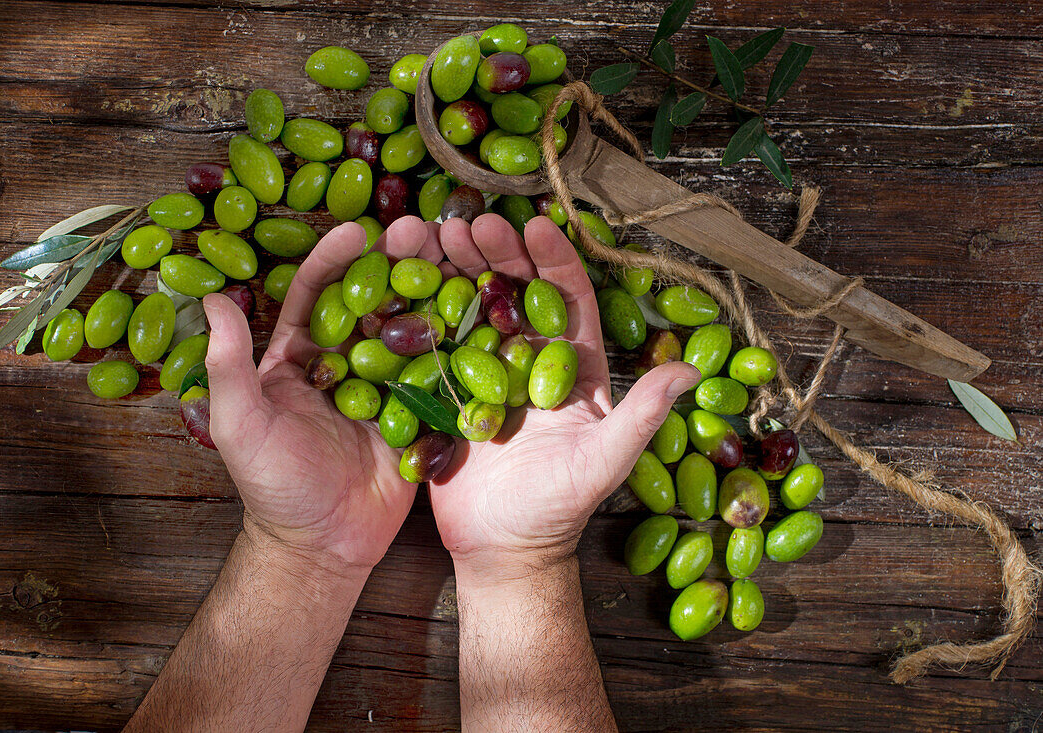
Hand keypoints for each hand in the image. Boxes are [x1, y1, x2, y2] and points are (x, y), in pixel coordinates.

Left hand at [202, 216, 445, 571]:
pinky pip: (437, 372)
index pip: (315, 295)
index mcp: (297, 358)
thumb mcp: (240, 425)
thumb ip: (227, 366)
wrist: (324, 545)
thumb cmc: (273, 487)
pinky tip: (479, 310)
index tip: (358, 230)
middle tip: (423, 230)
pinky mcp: (417, 414)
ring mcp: (384, 387)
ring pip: (407, 328)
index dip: (334, 260)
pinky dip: (455, 341)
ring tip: (457, 256)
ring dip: (429, 290)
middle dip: (394, 263)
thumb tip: (212, 301)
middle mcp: (342, 364)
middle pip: (369, 301)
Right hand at [430, 214, 699, 572]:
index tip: (535, 227)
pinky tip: (402, 281)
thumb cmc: (556, 510)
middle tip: (472, 223)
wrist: (499, 550)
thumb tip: (690, 371)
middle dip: (497, 254)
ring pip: (473, 308)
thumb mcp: (603, 461)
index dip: (553, 261)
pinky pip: (436, 343)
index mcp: (574, 369)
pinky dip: (421, 311)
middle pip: (515, 294)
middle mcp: (531, 363)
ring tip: (433, 238)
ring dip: (456, 271)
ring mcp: (486, 375)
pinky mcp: (448, 393)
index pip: (567, 300)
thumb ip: (642, 416)